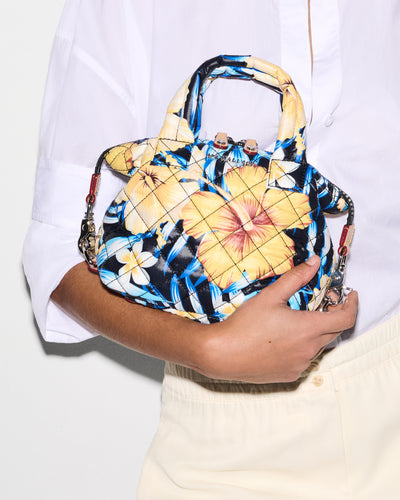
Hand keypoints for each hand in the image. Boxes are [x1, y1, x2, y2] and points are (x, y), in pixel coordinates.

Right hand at [198, 256, 357, 382]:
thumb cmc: (244, 325)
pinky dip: (303, 346)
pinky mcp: (290, 374)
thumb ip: (296, 278)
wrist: (222, 354)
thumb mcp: (271, 296)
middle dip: (332, 315)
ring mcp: (301, 364)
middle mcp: (309, 349)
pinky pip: (305, 358)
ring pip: (319, 345)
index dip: (351, 305)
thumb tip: (314, 263)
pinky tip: (283, 338)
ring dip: (316, 332)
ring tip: (296, 320)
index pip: (346, 318)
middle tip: (320, 303)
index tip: (349, 296)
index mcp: (308, 328)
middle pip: (334, 331)